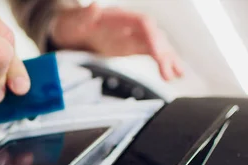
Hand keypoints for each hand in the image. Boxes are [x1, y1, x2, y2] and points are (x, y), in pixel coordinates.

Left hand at [51, 4, 183, 80]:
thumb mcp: (74, 20)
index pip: (143, 23)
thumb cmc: (72, 23)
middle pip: (154, 36)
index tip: (157, 52)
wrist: (70, 30)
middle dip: (164, 53)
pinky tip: (172, 74)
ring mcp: (132, 37)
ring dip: (168, 59)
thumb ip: (85, 15)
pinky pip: (151, 53)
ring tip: (177, 75)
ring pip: (157, 45)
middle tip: (168, 72)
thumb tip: (94, 6)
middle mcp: (130, 26)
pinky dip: (163, 62)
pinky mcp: (131, 48)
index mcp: (120, 17)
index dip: (152, 36)